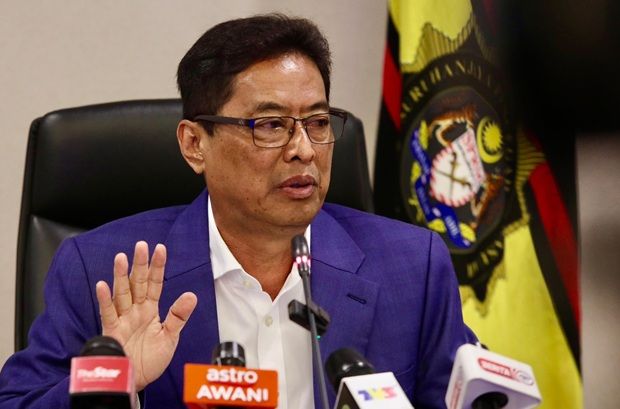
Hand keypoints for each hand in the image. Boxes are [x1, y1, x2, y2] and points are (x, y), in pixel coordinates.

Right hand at [95, 241, 197, 391]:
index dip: (157, 267)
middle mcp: (136, 311)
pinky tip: (102, 285)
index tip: (160, 248)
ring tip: (121, 258)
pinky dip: (104, 300)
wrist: (136, 381)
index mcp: (150, 309)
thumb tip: (192, 295)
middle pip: (137, 283)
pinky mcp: (112, 331)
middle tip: (141, 245)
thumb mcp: (170, 337)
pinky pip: (108, 313)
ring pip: (122, 293)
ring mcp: (123, 319)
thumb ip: (178, 316)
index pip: (155, 283)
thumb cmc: (151, 360)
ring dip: (120, 276)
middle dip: (139, 264)